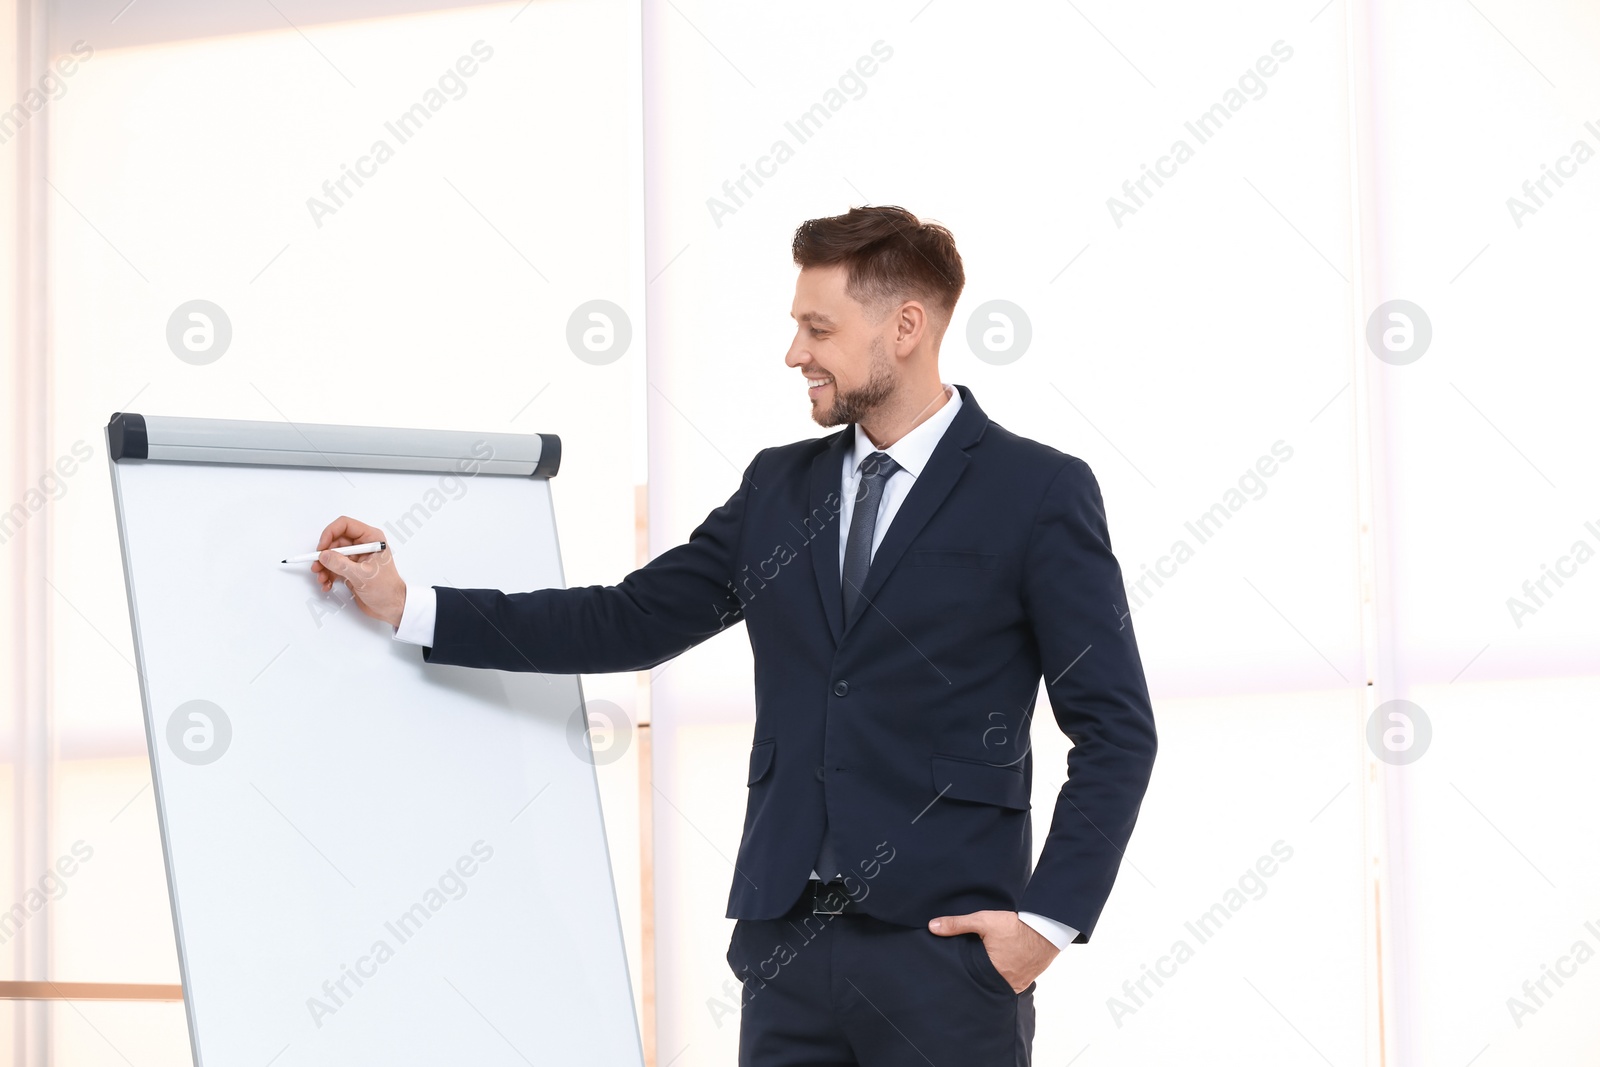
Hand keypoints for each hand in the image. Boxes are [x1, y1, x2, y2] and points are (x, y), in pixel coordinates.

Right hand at [311, 515, 406, 628]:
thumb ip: (340, 564)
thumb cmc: (386, 589)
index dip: (330, 533)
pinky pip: (334, 566)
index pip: (345, 525)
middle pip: (336, 541)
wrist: (390, 607)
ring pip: (333, 554)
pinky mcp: (351, 569)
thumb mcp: (361, 575)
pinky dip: (328, 574)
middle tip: (317, 566)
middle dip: (324, 554)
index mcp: (371, 539)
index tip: (321, 548)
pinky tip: (327, 584)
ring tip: (322, 579)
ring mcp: (357, 557)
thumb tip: (324, 555)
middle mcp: (364, 545)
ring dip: (324, 566)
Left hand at [928, 910, 1058, 992]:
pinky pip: (1010, 985)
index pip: (969, 981)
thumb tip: (932, 927)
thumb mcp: (983, 921)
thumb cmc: (1015, 926)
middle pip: (983, 986)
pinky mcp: (1026, 980)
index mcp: (991, 973)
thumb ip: (957, 924)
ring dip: (990, 980)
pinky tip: (998, 972)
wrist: (1047, 928)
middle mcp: (1005, 983)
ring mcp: (1017, 984)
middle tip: (965, 975)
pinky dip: (1003, 980)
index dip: (961, 977)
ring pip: (997, 987)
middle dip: (975, 981)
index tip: (953, 977)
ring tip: (980, 974)